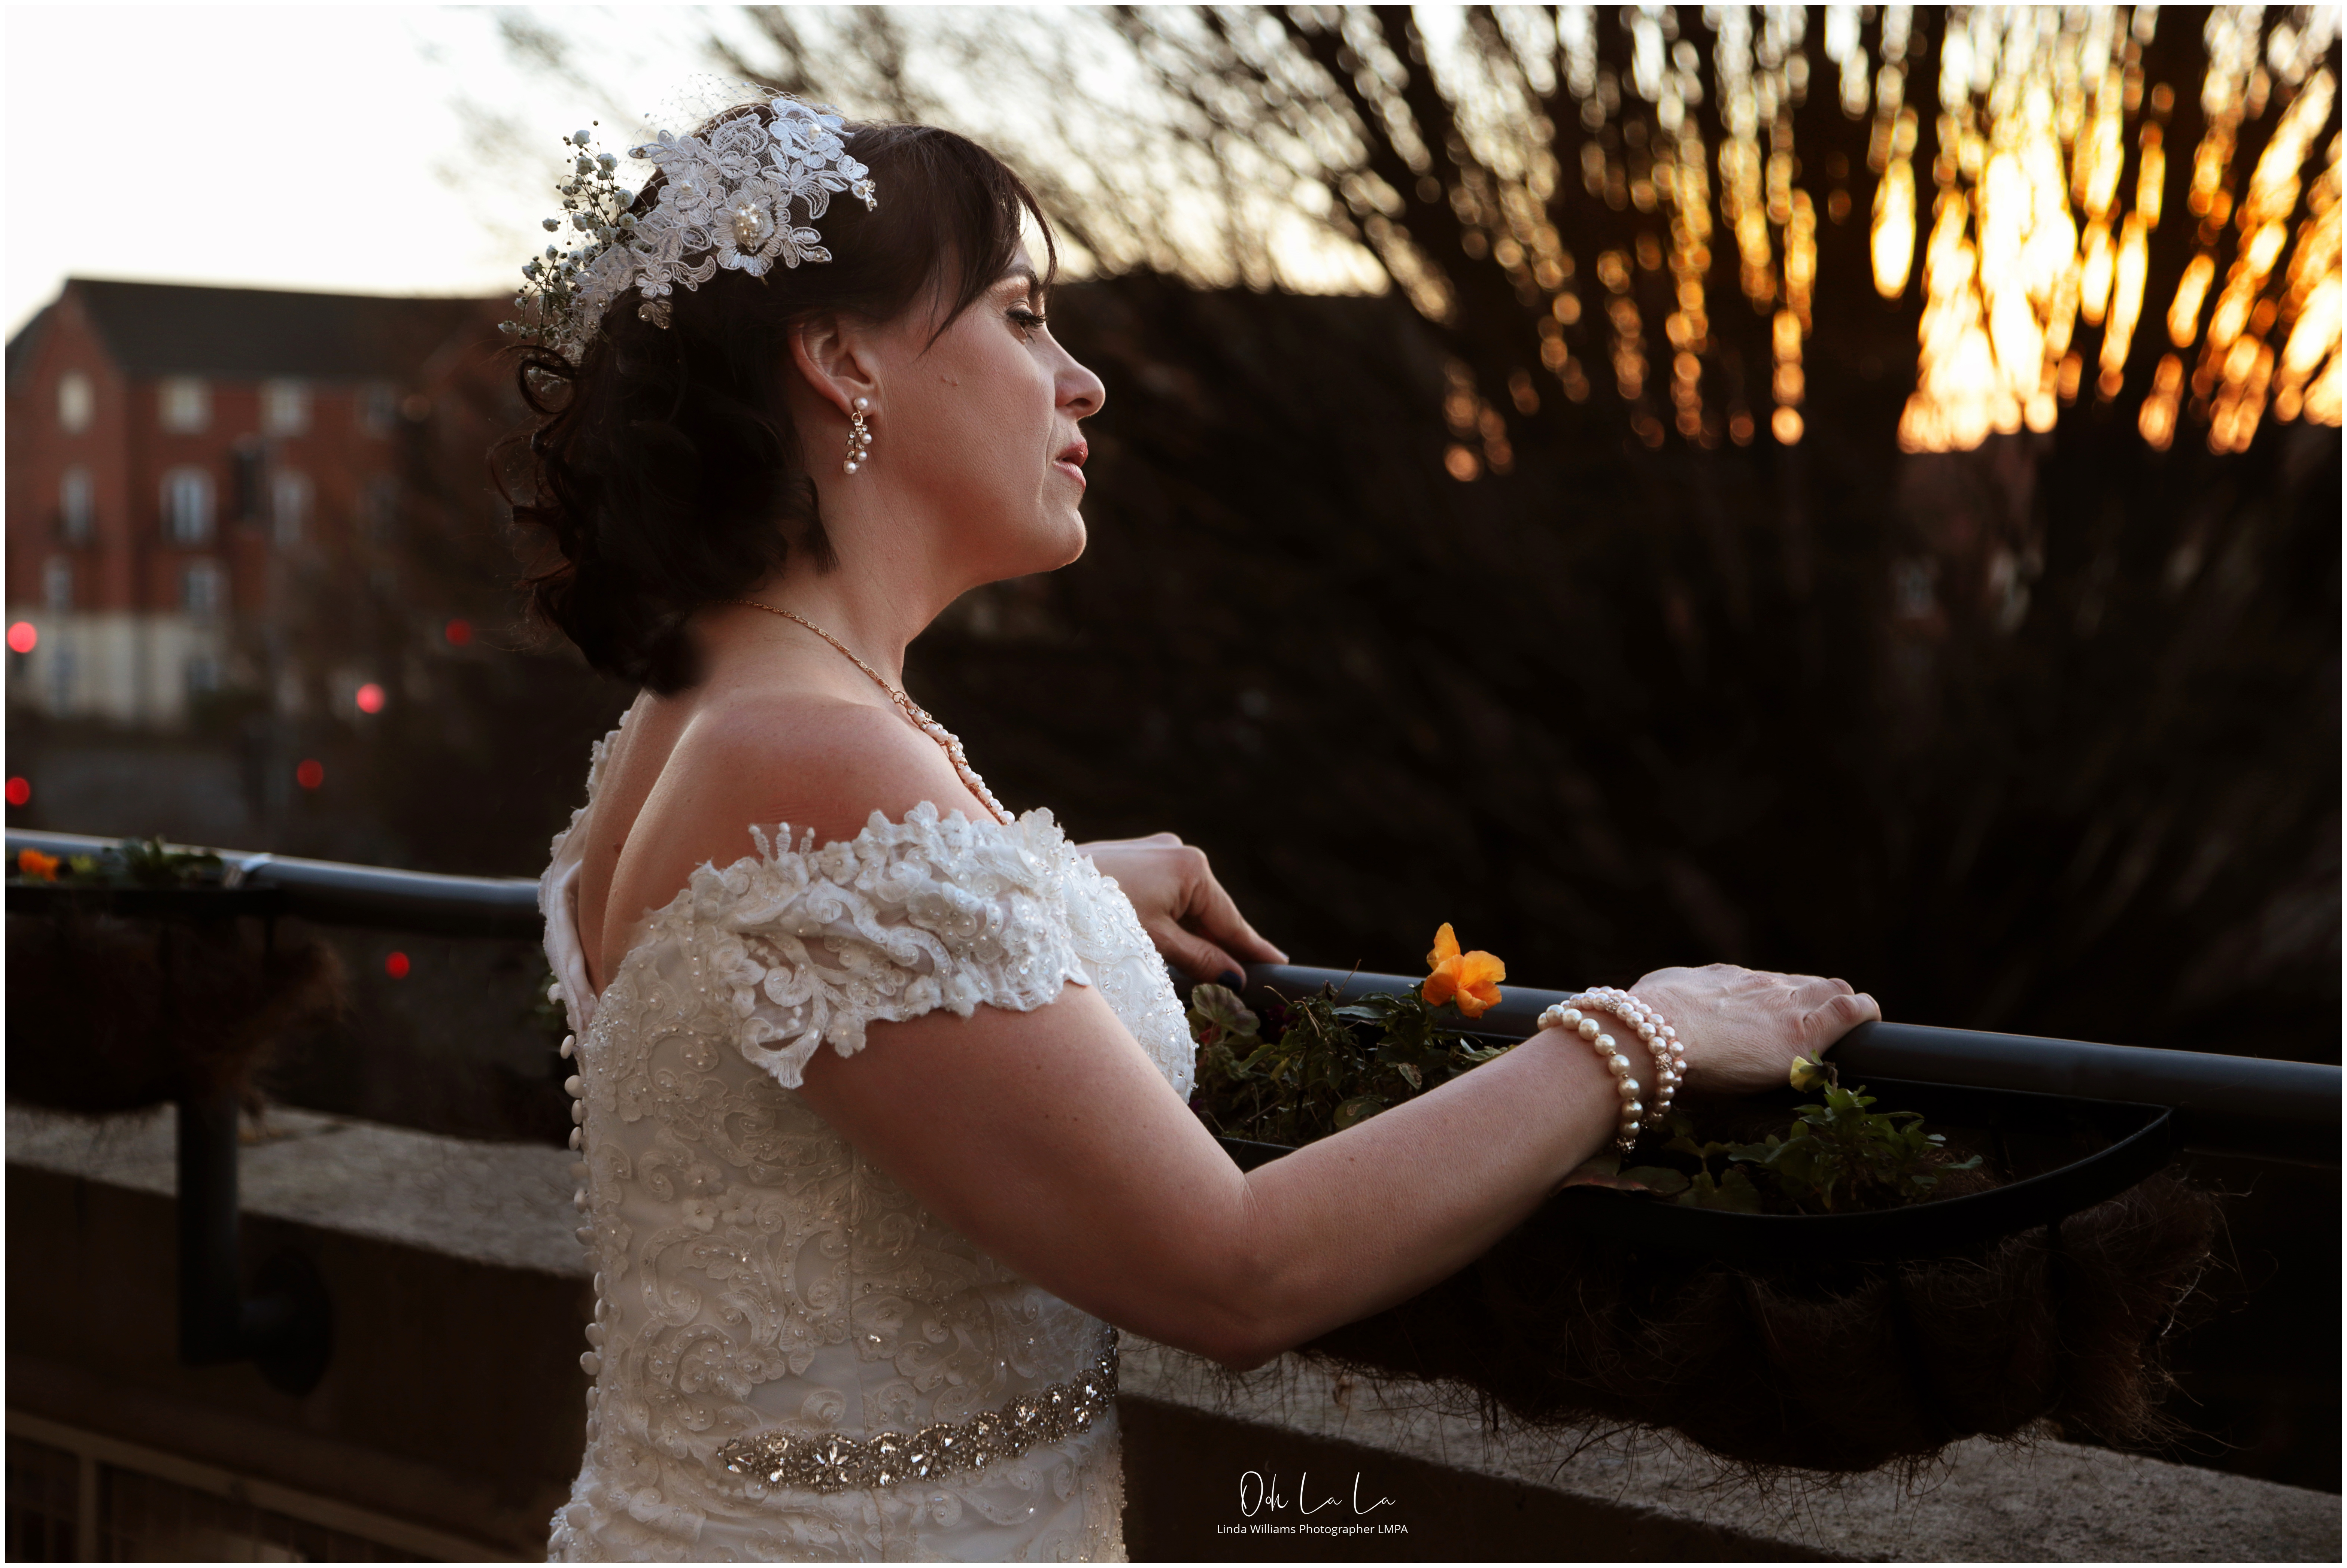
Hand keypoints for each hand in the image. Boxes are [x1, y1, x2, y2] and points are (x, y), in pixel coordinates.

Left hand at [1078, 833, 1287, 982]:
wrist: (1035, 888)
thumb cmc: (1094, 916)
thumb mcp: (1153, 944)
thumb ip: (1199, 960)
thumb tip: (1236, 979)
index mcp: (1191, 867)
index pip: (1230, 920)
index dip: (1252, 948)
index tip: (1281, 964)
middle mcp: (1177, 851)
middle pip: (1210, 911)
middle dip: (1219, 946)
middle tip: (1241, 982)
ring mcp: (1154, 851)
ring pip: (1187, 904)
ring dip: (1192, 935)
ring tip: (1202, 971)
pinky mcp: (1134, 857)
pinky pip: (1166, 894)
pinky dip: (1171, 920)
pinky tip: (1168, 944)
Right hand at [1624, 963, 1879, 1096]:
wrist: (1652, 1033)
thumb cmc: (1643, 1022)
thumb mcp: (1657, 999)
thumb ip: (1670, 1002)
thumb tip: (1654, 1008)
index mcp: (1726, 981)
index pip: (1767, 985)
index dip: (1779, 1000)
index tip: (1775, 1019)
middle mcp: (1759, 987)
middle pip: (1804, 985)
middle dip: (1815, 1001)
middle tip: (1815, 1027)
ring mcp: (1784, 1006)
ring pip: (1832, 991)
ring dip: (1841, 1008)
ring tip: (1847, 1028)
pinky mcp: (1804, 1031)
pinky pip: (1850, 1010)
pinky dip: (1863, 1014)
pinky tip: (1867, 1020)